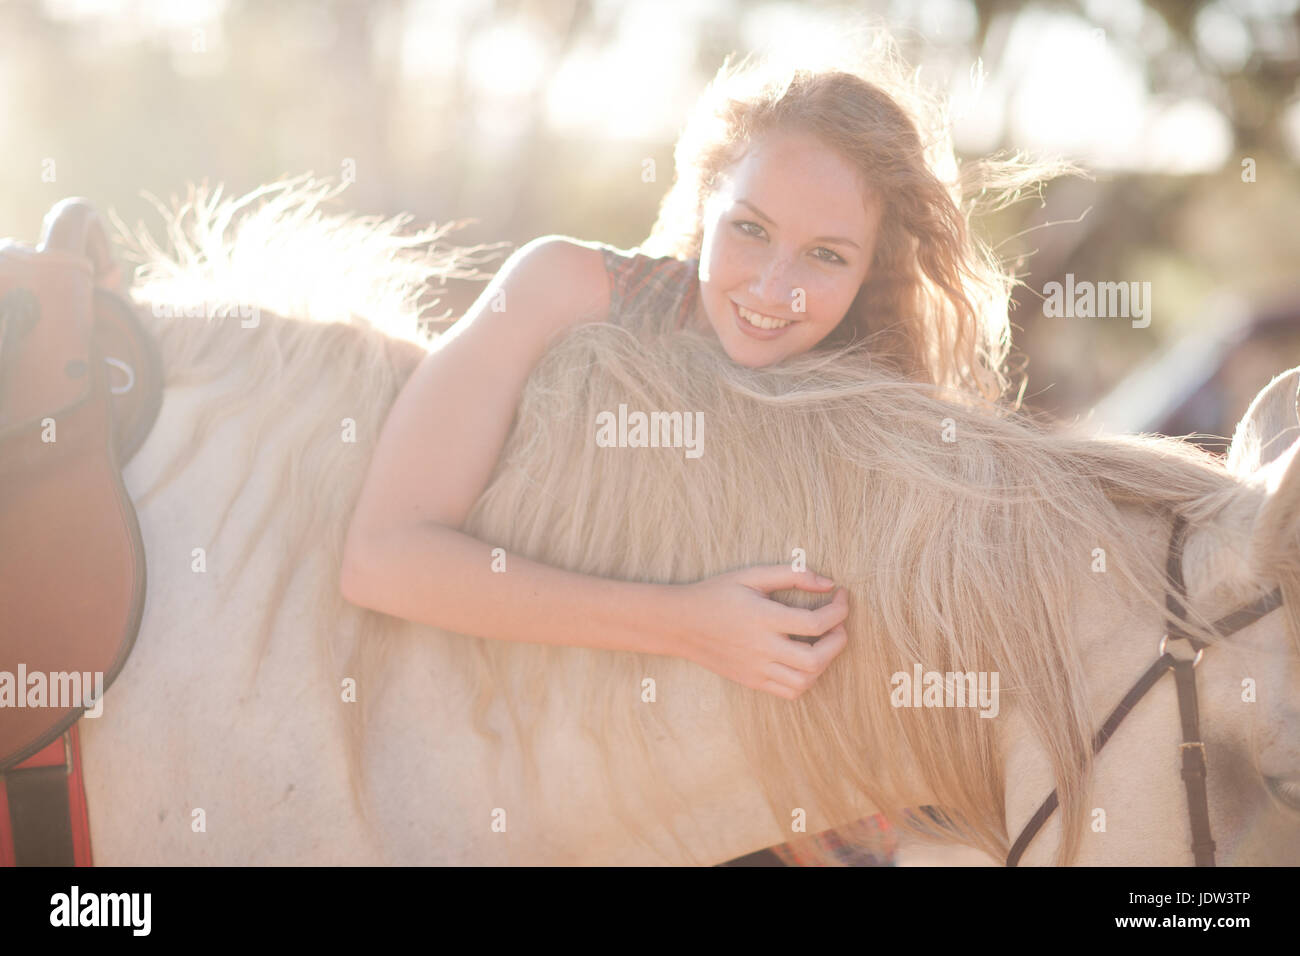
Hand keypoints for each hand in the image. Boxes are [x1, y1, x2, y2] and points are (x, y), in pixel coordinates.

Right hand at [670, 566, 849, 699]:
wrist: (680, 624)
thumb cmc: (716, 594)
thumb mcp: (751, 575)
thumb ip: (792, 575)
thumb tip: (828, 583)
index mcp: (763, 618)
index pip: (815, 623)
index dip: (839, 610)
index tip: (840, 596)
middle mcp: (762, 648)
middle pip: (816, 659)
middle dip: (839, 641)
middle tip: (838, 624)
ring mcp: (756, 669)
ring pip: (806, 681)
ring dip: (825, 662)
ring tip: (823, 642)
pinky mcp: (753, 682)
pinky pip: (790, 691)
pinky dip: (807, 679)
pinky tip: (804, 659)